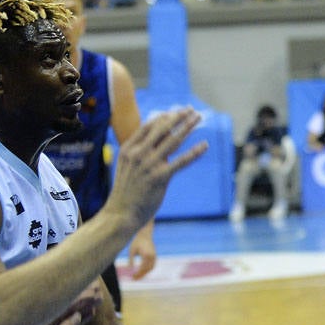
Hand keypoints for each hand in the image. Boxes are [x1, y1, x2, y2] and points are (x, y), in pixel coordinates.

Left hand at [5, 294, 98, 324]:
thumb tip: (77, 315)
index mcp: (45, 321)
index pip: (65, 305)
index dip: (80, 297)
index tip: (94, 292)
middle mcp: (48, 322)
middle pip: (69, 305)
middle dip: (84, 297)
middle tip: (99, 289)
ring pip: (71, 314)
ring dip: (84, 306)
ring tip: (99, 298)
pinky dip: (80, 320)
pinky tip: (91, 314)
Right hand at [108, 108, 207, 228]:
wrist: (120, 214)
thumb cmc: (126, 190)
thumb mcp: (128, 166)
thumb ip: (142, 151)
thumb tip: (161, 138)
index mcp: (129, 149)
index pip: (149, 126)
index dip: (165, 117)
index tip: (178, 111)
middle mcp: (138, 154)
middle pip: (163, 129)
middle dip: (179, 117)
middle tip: (191, 110)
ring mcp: (149, 165)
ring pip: (174, 141)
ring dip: (188, 127)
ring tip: (199, 118)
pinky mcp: (160, 178)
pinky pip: (181, 161)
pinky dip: (194, 152)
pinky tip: (204, 145)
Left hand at [127, 226, 156, 279]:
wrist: (145, 234)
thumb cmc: (137, 242)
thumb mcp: (131, 251)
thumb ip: (131, 260)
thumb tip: (130, 269)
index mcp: (146, 255)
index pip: (142, 268)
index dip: (138, 274)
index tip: (132, 277)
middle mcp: (152, 256)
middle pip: (147, 269)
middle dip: (141, 275)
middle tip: (134, 279)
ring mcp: (154, 256)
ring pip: (151, 268)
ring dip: (145, 273)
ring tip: (138, 276)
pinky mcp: (155, 255)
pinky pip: (152, 265)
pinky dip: (148, 269)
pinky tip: (142, 271)